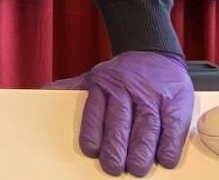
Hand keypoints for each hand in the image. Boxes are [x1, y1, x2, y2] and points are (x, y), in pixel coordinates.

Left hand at [46, 51, 193, 176]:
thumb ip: (72, 88)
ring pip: (146, 126)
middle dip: (116, 148)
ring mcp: (152, 96)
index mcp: (103, 85)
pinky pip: (173, 126)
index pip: (95, 112)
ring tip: (137, 168)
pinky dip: (169, 145)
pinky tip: (164, 159)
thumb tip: (42, 91)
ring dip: (142, 150)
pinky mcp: (175, 102)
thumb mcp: (93, 75)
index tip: (93, 152)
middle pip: (120, 122)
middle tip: (114, 167)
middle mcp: (127, 90)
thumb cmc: (122, 73)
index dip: (93, 134)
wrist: (153, 49)